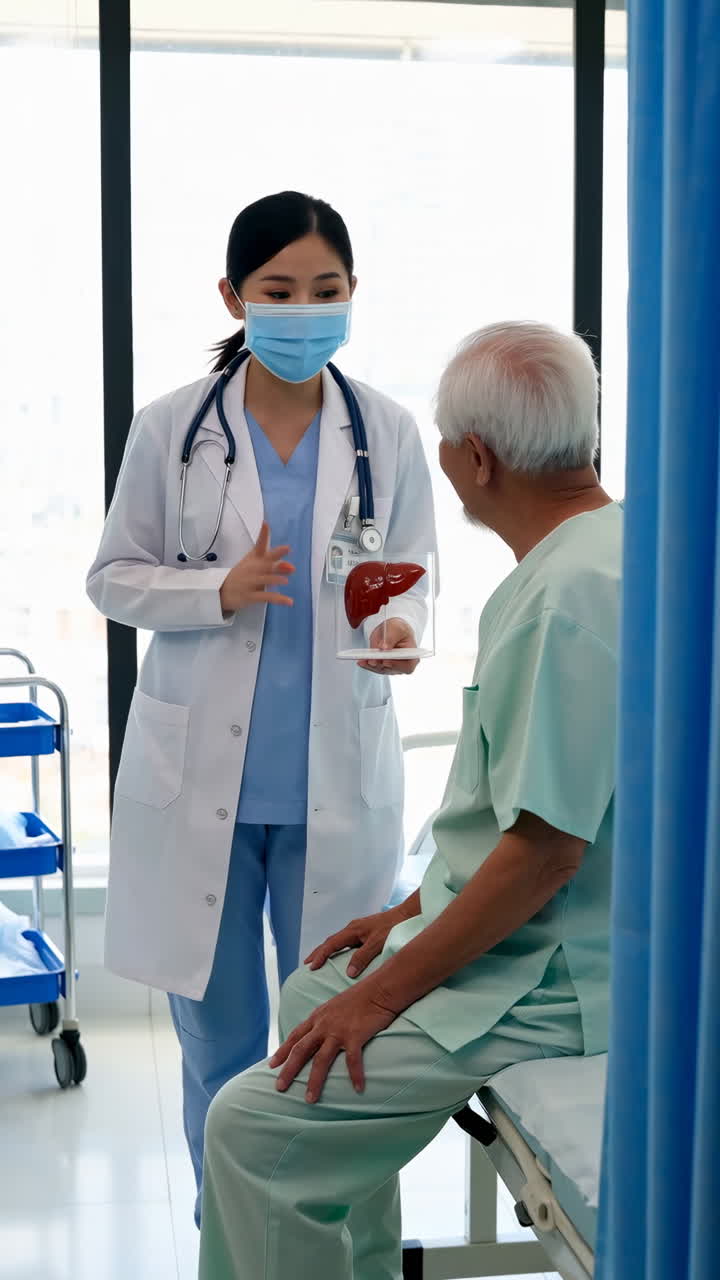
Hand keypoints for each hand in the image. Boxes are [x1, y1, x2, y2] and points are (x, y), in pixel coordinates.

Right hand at [220, 523, 294, 611]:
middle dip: (275, 555)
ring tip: (285, 580)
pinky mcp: (250, 596)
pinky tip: (289, 601)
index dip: (263, 534)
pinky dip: (278, 599)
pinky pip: (265, 597)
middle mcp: (252, 569)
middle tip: (286, 548)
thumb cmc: (241, 576)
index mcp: (253, 560)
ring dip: (274, 578)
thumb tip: (291, 566)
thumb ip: (274, 565)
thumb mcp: (254, 566)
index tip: (265, 524)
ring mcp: (250, 582)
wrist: (220, 591)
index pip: (259, 545)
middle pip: (264, 561)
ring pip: (263, 579)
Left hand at [269, 980, 397, 1100]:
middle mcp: (324, 1025)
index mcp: (317, 1017)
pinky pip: (352, 1060)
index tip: (271, 1066)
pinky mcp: (355, 1035)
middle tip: (279, 1087)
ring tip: (309, 1099)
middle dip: (289, 1070)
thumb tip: (317, 1033)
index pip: (295, 1036)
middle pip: (301, 1050)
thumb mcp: (334, 1006)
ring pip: (321, 1060)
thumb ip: (324, 1020)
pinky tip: (357, 1089)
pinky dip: (354, 1075)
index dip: (282, 1051)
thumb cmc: (360, 997)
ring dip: (314, 1081)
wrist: (379, 989)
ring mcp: (338, 1030)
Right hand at [305, 900, 414, 977]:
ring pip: (338, 941)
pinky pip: (346, 943)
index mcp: (353, 930)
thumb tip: (349, 972)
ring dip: (327, 951)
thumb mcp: (378, 942)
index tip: (312, 967)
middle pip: (331, 941)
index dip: (321, 955)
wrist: (407, 914)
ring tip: (319, 961)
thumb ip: (363, 956)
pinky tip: (339, 957)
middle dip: (318, 952)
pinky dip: (338, 950)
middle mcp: (353, 928)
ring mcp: (358, 930)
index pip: (331, 944)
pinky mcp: (365, 933)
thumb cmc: (394, 926)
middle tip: (307, 964)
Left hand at [359, 618, 418, 674]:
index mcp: (412, 655)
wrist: (392, 630)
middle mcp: (403, 664)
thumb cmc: (398, 628)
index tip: (385, 661)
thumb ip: (390, 638)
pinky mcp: (383, 666)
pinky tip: (361, 661)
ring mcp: (393, 667)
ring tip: (362, 660)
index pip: (407, 666)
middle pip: (391, 669)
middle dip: (379, 664)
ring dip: (370, 665)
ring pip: (381, 669)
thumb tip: (384, 648)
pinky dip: (367, 664)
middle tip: (370, 660)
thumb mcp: (396, 628)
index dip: (396, 665)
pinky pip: (375, 667)